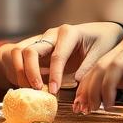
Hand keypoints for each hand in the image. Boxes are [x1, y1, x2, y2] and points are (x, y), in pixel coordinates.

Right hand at [0, 22, 122, 92]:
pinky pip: (21, 58)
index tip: (54, 91)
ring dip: (23, 73)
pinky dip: (22, 72)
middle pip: (31, 51)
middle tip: (39, 90)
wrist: (98, 31)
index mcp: (69, 33)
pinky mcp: (38, 47)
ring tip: (35, 90)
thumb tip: (76, 82)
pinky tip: (33, 84)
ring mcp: (42, 39)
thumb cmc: (100, 40)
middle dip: (31, 73)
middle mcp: (52, 34)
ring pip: (22, 54)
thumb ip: (88, 67)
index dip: (54, 75)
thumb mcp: (100, 52)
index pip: (57, 56)